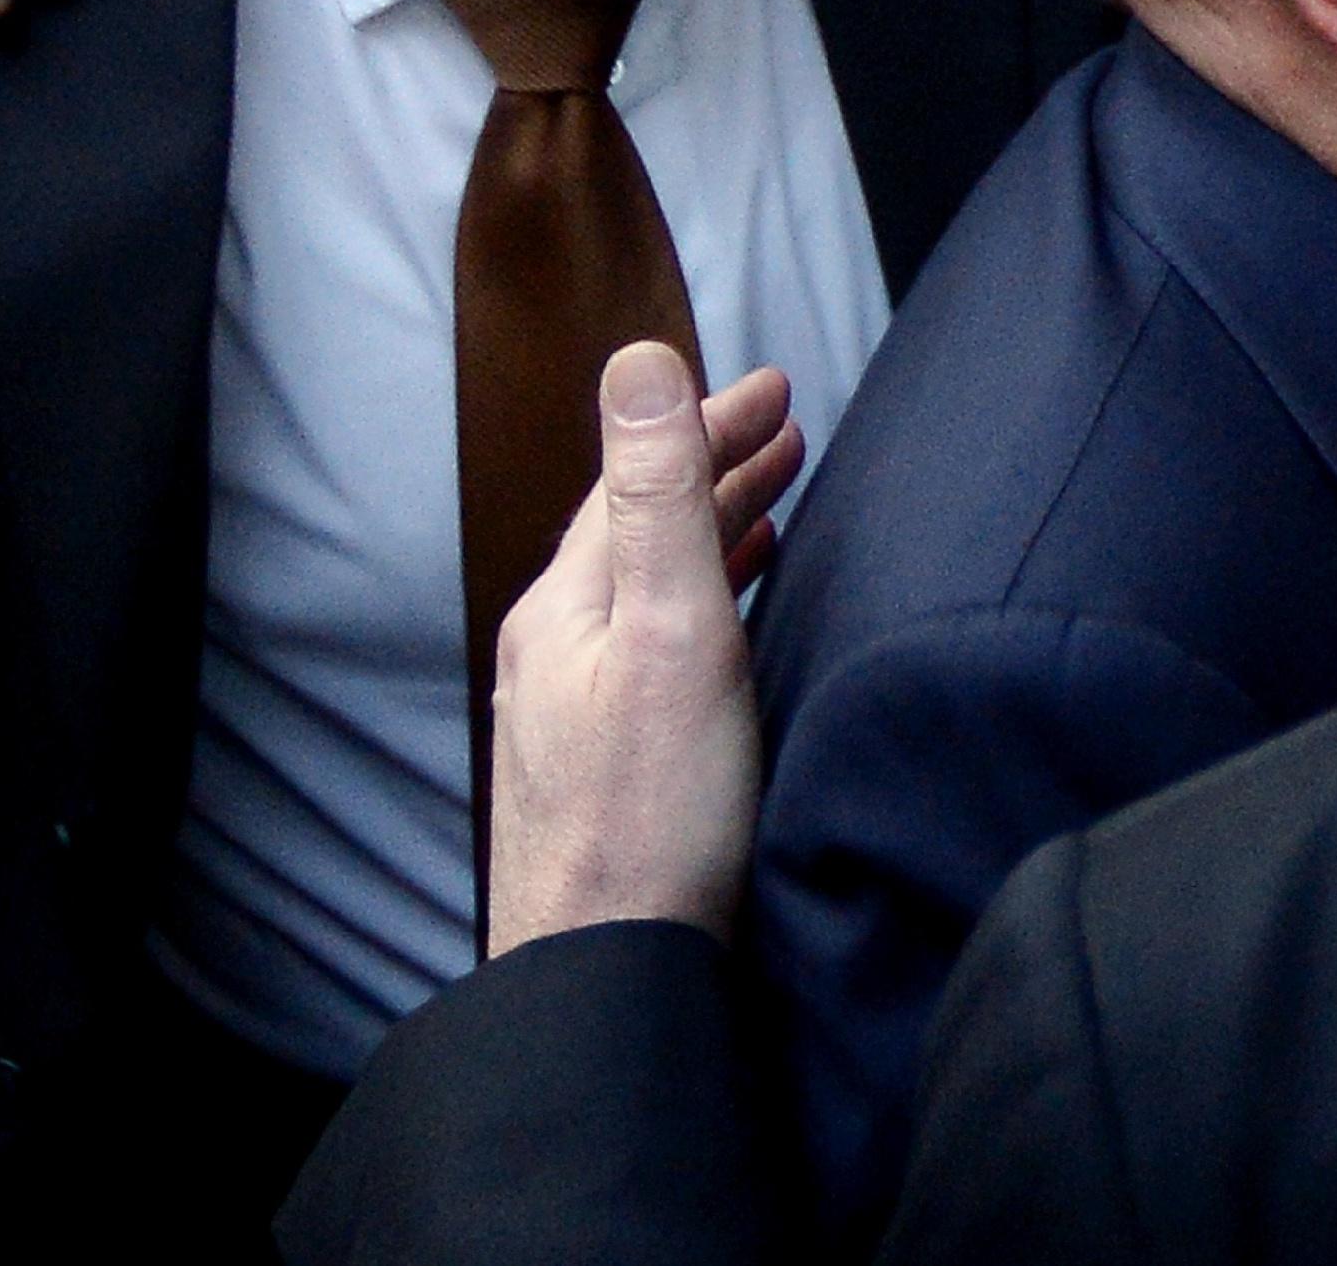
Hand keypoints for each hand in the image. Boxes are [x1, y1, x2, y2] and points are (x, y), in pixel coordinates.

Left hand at [484, 343, 796, 956]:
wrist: (604, 973)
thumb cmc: (652, 815)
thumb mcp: (672, 630)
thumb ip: (660, 495)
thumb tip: (638, 363)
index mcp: (563, 612)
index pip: (635, 481)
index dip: (705, 423)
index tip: (777, 385)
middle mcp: (552, 657)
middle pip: (634, 532)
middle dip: (709, 470)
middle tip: (784, 427)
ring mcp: (566, 719)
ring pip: (641, 593)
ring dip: (706, 536)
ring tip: (769, 508)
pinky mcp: (596, 772)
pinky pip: (647, 651)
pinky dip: (696, 610)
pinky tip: (727, 637)